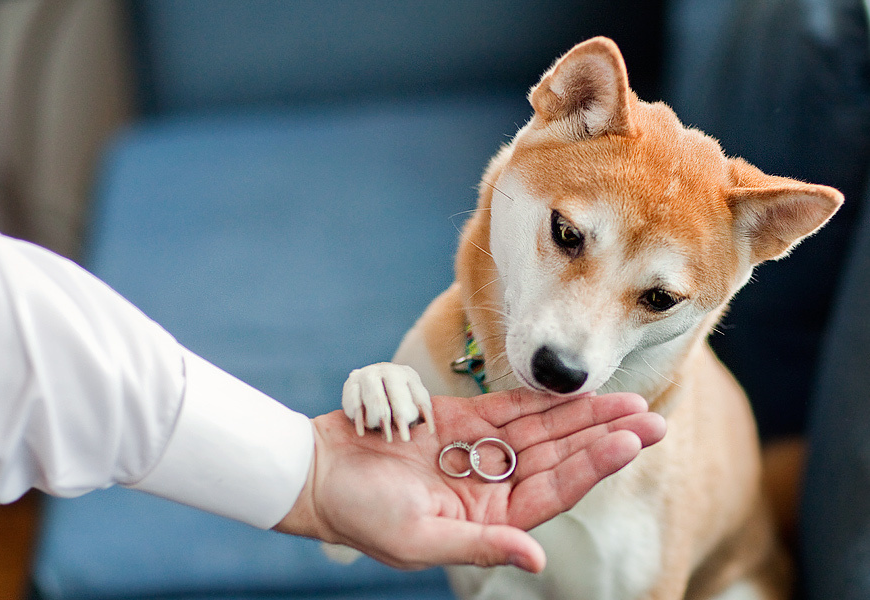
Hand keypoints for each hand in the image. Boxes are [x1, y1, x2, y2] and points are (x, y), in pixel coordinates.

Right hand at [274, 389, 664, 572]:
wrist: (321, 473)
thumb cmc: (363, 514)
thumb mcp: (420, 539)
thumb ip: (480, 546)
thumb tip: (534, 558)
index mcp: (491, 520)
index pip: (556, 491)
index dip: (594, 465)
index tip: (630, 442)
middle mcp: (493, 486)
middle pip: (562, 458)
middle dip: (605, 437)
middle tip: (651, 418)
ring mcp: (479, 452)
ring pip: (544, 431)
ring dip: (583, 416)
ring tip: (627, 401)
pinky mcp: (461, 423)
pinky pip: (510, 408)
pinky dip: (541, 399)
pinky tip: (574, 391)